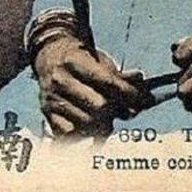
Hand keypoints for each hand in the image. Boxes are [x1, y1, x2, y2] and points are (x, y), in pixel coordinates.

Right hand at [34, 35, 153, 137]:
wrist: (50, 56)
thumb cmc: (81, 59)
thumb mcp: (100, 60)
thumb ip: (121, 77)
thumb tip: (143, 92)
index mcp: (74, 60)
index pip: (107, 81)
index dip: (128, 92)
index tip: (142, 98)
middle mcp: (60, 80)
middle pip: (99, 106)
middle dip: (116, 110)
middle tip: (125, 110)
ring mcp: (52, 100)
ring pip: (87, 123)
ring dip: (104, 125)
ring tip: (109, 118)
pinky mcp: (48, 115)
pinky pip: (71, 135)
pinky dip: (85, 133)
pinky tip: (91, 125)